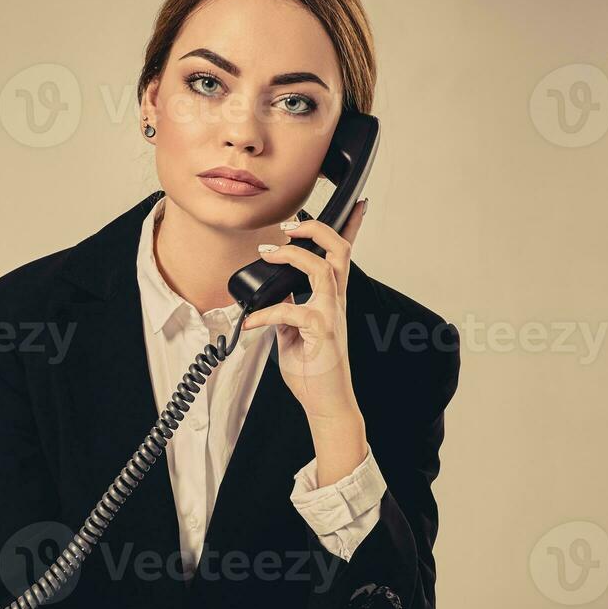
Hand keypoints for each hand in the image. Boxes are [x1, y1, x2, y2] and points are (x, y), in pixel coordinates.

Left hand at [239, 199, 368, 421]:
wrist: (326, 403)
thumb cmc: (315, 370)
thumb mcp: (295, 333)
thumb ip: (288, 309)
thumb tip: (272, 294)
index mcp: (332, 300)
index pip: (344, 256)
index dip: (351, 228)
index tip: (356, 205)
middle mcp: (336, 303)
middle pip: (339, 250)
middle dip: (316, 230)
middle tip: (288, 228)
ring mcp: (332, 316)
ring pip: (322, 269)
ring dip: (292, 256)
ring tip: (266, 256)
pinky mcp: (322, 333)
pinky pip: (292, 310)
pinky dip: (266, 312)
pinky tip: (251, 321)